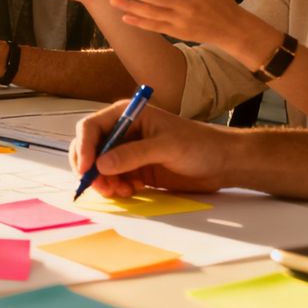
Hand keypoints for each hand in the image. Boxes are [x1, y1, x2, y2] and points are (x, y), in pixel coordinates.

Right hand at [70, 101, 225, 197]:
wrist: (224, 163)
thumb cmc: (200, 145)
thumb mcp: (166, 147)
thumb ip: (133, 155)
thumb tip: (100, 165)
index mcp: (127, 115)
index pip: (91, 128)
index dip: (83, 148)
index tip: (86, 170)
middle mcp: (123, 132)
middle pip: (90, 148)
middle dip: (91, 169)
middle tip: (101, 187)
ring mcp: (128, 151)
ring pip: (100, 167)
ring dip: (104, 182)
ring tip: (122, 192)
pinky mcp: (135, 169)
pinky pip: (113, 179)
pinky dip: (116, 188)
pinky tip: (132, 191)